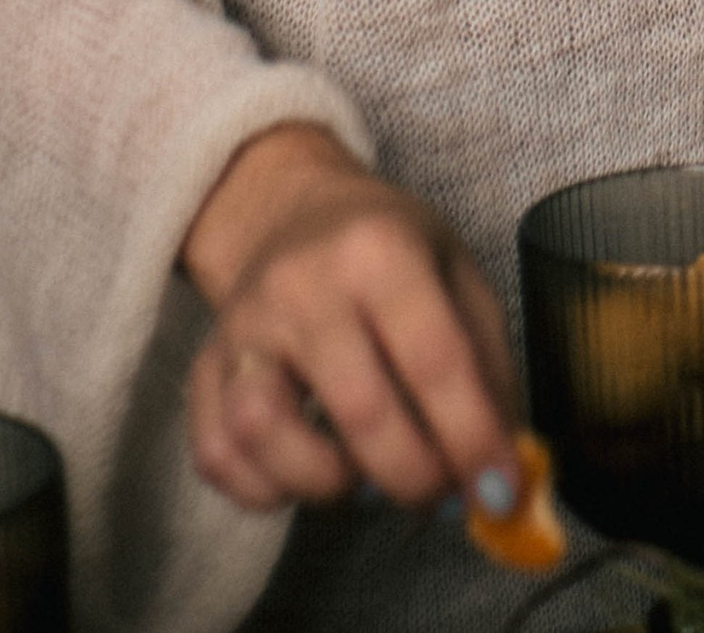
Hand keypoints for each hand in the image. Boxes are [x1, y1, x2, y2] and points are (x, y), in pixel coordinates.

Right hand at [182, 122, 519, 515]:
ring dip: (327, 484)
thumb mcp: (457, 272)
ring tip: (365, 477)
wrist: (292, 211)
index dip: (472, 438)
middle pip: (359, 410)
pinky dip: (263, 489)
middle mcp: (303, 284)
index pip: (435, 360)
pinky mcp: (203, 365)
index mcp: (381, 248)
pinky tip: (305, 474)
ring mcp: (243, 326)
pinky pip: (218, 454)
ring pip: (265, 433)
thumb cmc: (388, 247)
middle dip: (412, 476)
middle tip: (439, 493)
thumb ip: (486, 366)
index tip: (499, 492)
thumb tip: (500, 468)